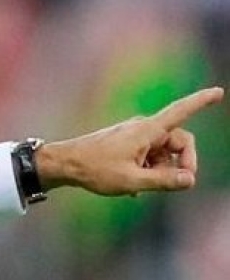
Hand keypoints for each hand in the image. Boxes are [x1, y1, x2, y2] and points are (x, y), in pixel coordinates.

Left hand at [36, 87, 224, 195]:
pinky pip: (148, 155)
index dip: (200, 102)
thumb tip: (190, 180)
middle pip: (178, 141)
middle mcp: (143, 128)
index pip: (180, 112)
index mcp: (147, 130)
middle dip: (183, 162)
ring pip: (162, 152)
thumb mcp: (132, 180)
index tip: (218, 92)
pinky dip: (147, 170)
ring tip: (141, 187)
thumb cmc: (95, 170)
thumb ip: (163, 181)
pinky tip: (133, 188)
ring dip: (161, 169)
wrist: (64, 164)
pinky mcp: (126, 143)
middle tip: (180, 183)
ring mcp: (134, 135)